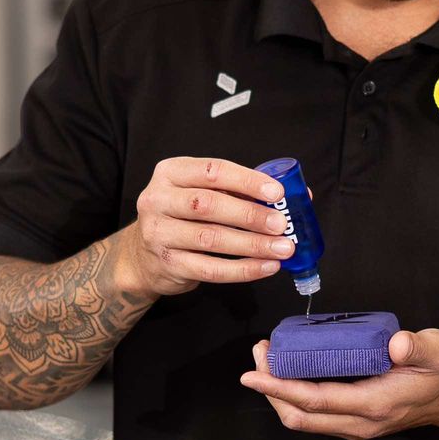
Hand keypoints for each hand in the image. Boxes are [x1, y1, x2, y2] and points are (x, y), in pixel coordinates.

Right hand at [114, 156, 295, 299]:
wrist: (142, 256)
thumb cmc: (183, 217)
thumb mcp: (203, 193)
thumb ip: (242, 191)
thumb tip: (296, 195)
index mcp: (171, 172)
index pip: (212, 170)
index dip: (247, 180)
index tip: (276, 191)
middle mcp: (159, 200)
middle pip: (209, 204)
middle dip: (251, 215)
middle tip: (282, 224)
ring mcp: (159, 233)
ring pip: (211, 238)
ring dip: (252, 244)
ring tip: (283, 248)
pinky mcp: (168, 264)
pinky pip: (211, 268)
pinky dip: (243, 269)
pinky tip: (266, 267)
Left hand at [240, 326, 438, 439]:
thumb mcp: (437, 350)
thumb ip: (416, 347)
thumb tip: (396, 345)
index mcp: (374, 404)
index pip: (315, 401)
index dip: (280, 388)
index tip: (253, 373)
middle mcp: (359, 422)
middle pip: (299, 417)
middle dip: (270, 389)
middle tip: (260, 353)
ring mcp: (355, 426)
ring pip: (303, 420)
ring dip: (279, 394)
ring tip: (267, 358)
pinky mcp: (353, 422)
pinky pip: (314, 416)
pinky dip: (293, 396)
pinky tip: (289, 370)